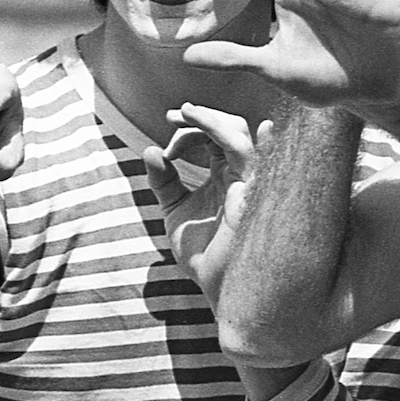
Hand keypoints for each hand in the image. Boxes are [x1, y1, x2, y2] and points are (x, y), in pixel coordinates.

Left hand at [144, 104, 270, 295]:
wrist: (213, 286)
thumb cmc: (201, 254)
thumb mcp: (175, 211)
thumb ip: (164, 182)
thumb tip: (149, 151)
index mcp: (226, 175)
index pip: (214, 136)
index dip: (191, 128)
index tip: (166, 135)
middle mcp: (240, 174)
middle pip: (231, 126)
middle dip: (201, 117)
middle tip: (173, 116)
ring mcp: (249, 181)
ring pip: (239, 133)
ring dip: (209, 120)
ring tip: (184, 114)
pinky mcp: (251, 192)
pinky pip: (246, 154)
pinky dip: (228, 134)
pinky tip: (209, 122)